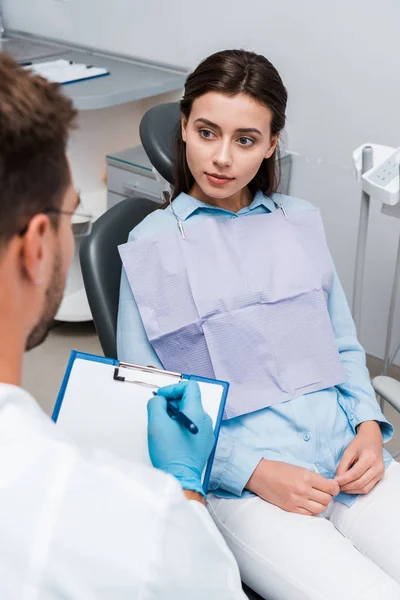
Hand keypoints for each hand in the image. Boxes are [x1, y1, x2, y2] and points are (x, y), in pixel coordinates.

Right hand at [147, 381, 213, 495]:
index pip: (190, 386)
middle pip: (189, 400)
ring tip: (164, 428)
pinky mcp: (204, 443)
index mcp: (196, 412)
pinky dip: (181, 426)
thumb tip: (159, 400)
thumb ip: (156, 404)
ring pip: (190, 414)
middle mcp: (205, 420)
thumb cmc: (170, 454)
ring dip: (175, 415)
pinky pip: (193, 426)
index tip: (161, 398)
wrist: (181, 479)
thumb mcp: (156, 423)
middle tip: (159, 414)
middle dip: (172, 403)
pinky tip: (172, 437)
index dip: (173, 388)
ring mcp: (206, 432)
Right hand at [246, 459, 338, 515]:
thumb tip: (328, 485)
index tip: (333, 487)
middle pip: (327, 499)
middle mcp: (303, 490)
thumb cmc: (279, 469)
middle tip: (325, 492)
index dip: (335, 488)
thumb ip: (314, 477)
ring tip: (317, 499)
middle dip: (329, 496)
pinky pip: (309, 514)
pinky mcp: (290, 509)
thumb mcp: (298, 468)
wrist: (260, 475)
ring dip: (322, 504)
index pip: (330, 487)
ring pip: (320, 508)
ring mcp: (296, 501)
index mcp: (306, 477)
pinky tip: (309, 504)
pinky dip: (312, 510)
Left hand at [335, 420, 383, 493]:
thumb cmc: (360, 443)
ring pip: (364, 489)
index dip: (343, 480)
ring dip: (351, 491)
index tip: (334, 482)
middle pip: (360, 483)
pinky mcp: (379, 478)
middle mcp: (377, 468)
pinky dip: (357, 490)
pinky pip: (368, 488)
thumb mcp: (348, 451)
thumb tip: (338, 479)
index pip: (355, 473)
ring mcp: (380, 474)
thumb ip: (342, 466)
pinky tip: (349, 487)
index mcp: (370, 458)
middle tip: (336, 486)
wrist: (372, 439)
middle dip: (346, 487)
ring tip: (341, 487)